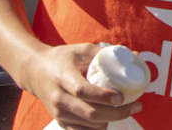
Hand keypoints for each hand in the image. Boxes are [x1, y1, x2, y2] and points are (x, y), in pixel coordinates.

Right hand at [19, 43, 141, 129]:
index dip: (103, 96)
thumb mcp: (82, 50)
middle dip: (116, 113)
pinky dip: (99, 126)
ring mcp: (59, 113)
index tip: (122, 97)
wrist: (34, 72)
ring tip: (127, 109)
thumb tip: (136, 56)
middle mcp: (59, 98)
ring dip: (111, 119)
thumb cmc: (62, 58)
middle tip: (137, 106)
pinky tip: (110, 116)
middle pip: (89, 113)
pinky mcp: (61, 122)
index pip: (83, 91)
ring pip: (89, 124)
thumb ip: (106, 53)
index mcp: (63, 78)